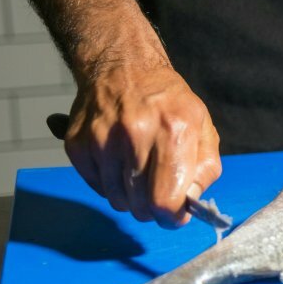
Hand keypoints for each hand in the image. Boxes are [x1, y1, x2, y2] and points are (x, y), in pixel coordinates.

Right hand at [63, 63, 221, 228]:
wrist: (124, 67)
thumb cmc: (169, 103)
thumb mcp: (203, 128)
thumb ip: (205, 170)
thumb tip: (190, 204)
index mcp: (174, 131)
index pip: (166, 200)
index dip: (172, 216)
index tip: (175, 213)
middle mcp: (135, 134)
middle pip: (140, 206)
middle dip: (153, 208)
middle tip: (158, 191)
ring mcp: (102, 139)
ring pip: (117, 201)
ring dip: (131, 196)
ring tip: (139, 170)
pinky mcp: (77, 144)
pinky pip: (97, 187)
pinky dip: (110, 184)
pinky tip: (120, 161)